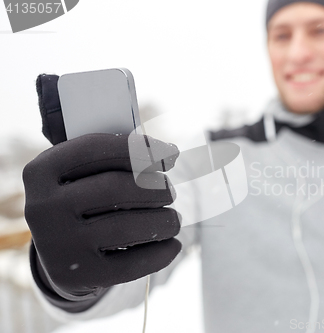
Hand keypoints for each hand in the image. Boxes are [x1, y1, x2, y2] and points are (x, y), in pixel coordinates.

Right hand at [24, 74, 181, 299]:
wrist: (60, 253)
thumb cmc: (84, 200)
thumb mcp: (84, 172)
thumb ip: (117, 154)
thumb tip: (171, 152)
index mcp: (42, 170)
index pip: (96, 149)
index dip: (141, 148)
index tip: (171, 153)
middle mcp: (43, 207)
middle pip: (116, 189)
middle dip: (156, 188)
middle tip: (170, 192)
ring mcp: (58, 244)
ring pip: (128, 228)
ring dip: (164, 221)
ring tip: (174, 220)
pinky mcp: (77, 275)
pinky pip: (130, 265)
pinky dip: (161, 252)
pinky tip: (173, 244)